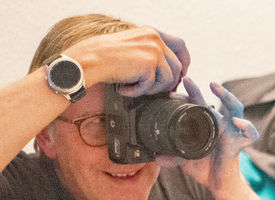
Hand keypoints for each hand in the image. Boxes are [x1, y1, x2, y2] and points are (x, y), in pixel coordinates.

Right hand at [63, 26, 189, 96]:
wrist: (91, 59)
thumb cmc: (104, 55)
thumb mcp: (130, 46)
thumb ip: (147, 51)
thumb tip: (162, 68)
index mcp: (152, 32)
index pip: (180, 45)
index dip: (184, 61)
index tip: (180, 74)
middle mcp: (155, 39)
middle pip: (177, 65)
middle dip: (172, 82)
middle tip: (162, 92)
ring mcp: (153, 51)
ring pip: (167, 78)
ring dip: (152, 89)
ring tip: (134, 89)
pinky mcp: (148, 65)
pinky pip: (150, 86)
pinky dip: (136, 92)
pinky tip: (123, 89)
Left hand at [157, 77, 258, 191]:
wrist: (218, 184)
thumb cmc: (203, 167)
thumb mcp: (184, 160)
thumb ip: (172, 157)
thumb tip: (156, 159)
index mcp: (203, 125)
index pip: (193, 106)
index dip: (183, 98)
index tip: (169, 94)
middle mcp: (217, 124)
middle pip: (210, 102)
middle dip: (197, 90)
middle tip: (186, 80)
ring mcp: (230, 132)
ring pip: (235, 108)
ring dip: (226, 95)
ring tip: (215, 86)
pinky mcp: (239, 144)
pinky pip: (250, 134)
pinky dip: (246, 127)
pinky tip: (238, 122)